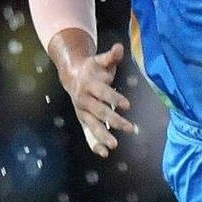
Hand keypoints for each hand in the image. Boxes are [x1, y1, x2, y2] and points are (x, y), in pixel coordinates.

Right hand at [63, 42, 136, 156]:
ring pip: (92, 126)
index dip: (114, 98)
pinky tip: (104, 153)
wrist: (72, 74)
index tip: (127, 105)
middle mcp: (84, 100)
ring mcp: (82, 111)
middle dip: (114, 120)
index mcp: (89, 84)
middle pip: (99, 112)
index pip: (103, 93)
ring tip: (114, 145)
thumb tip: (119, 48)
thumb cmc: (92, 68)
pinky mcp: (83, 120)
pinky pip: (87, 134)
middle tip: (129, 128)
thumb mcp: (100, 60)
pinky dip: (94, 144)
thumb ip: (111, 56)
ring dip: (103, 136)